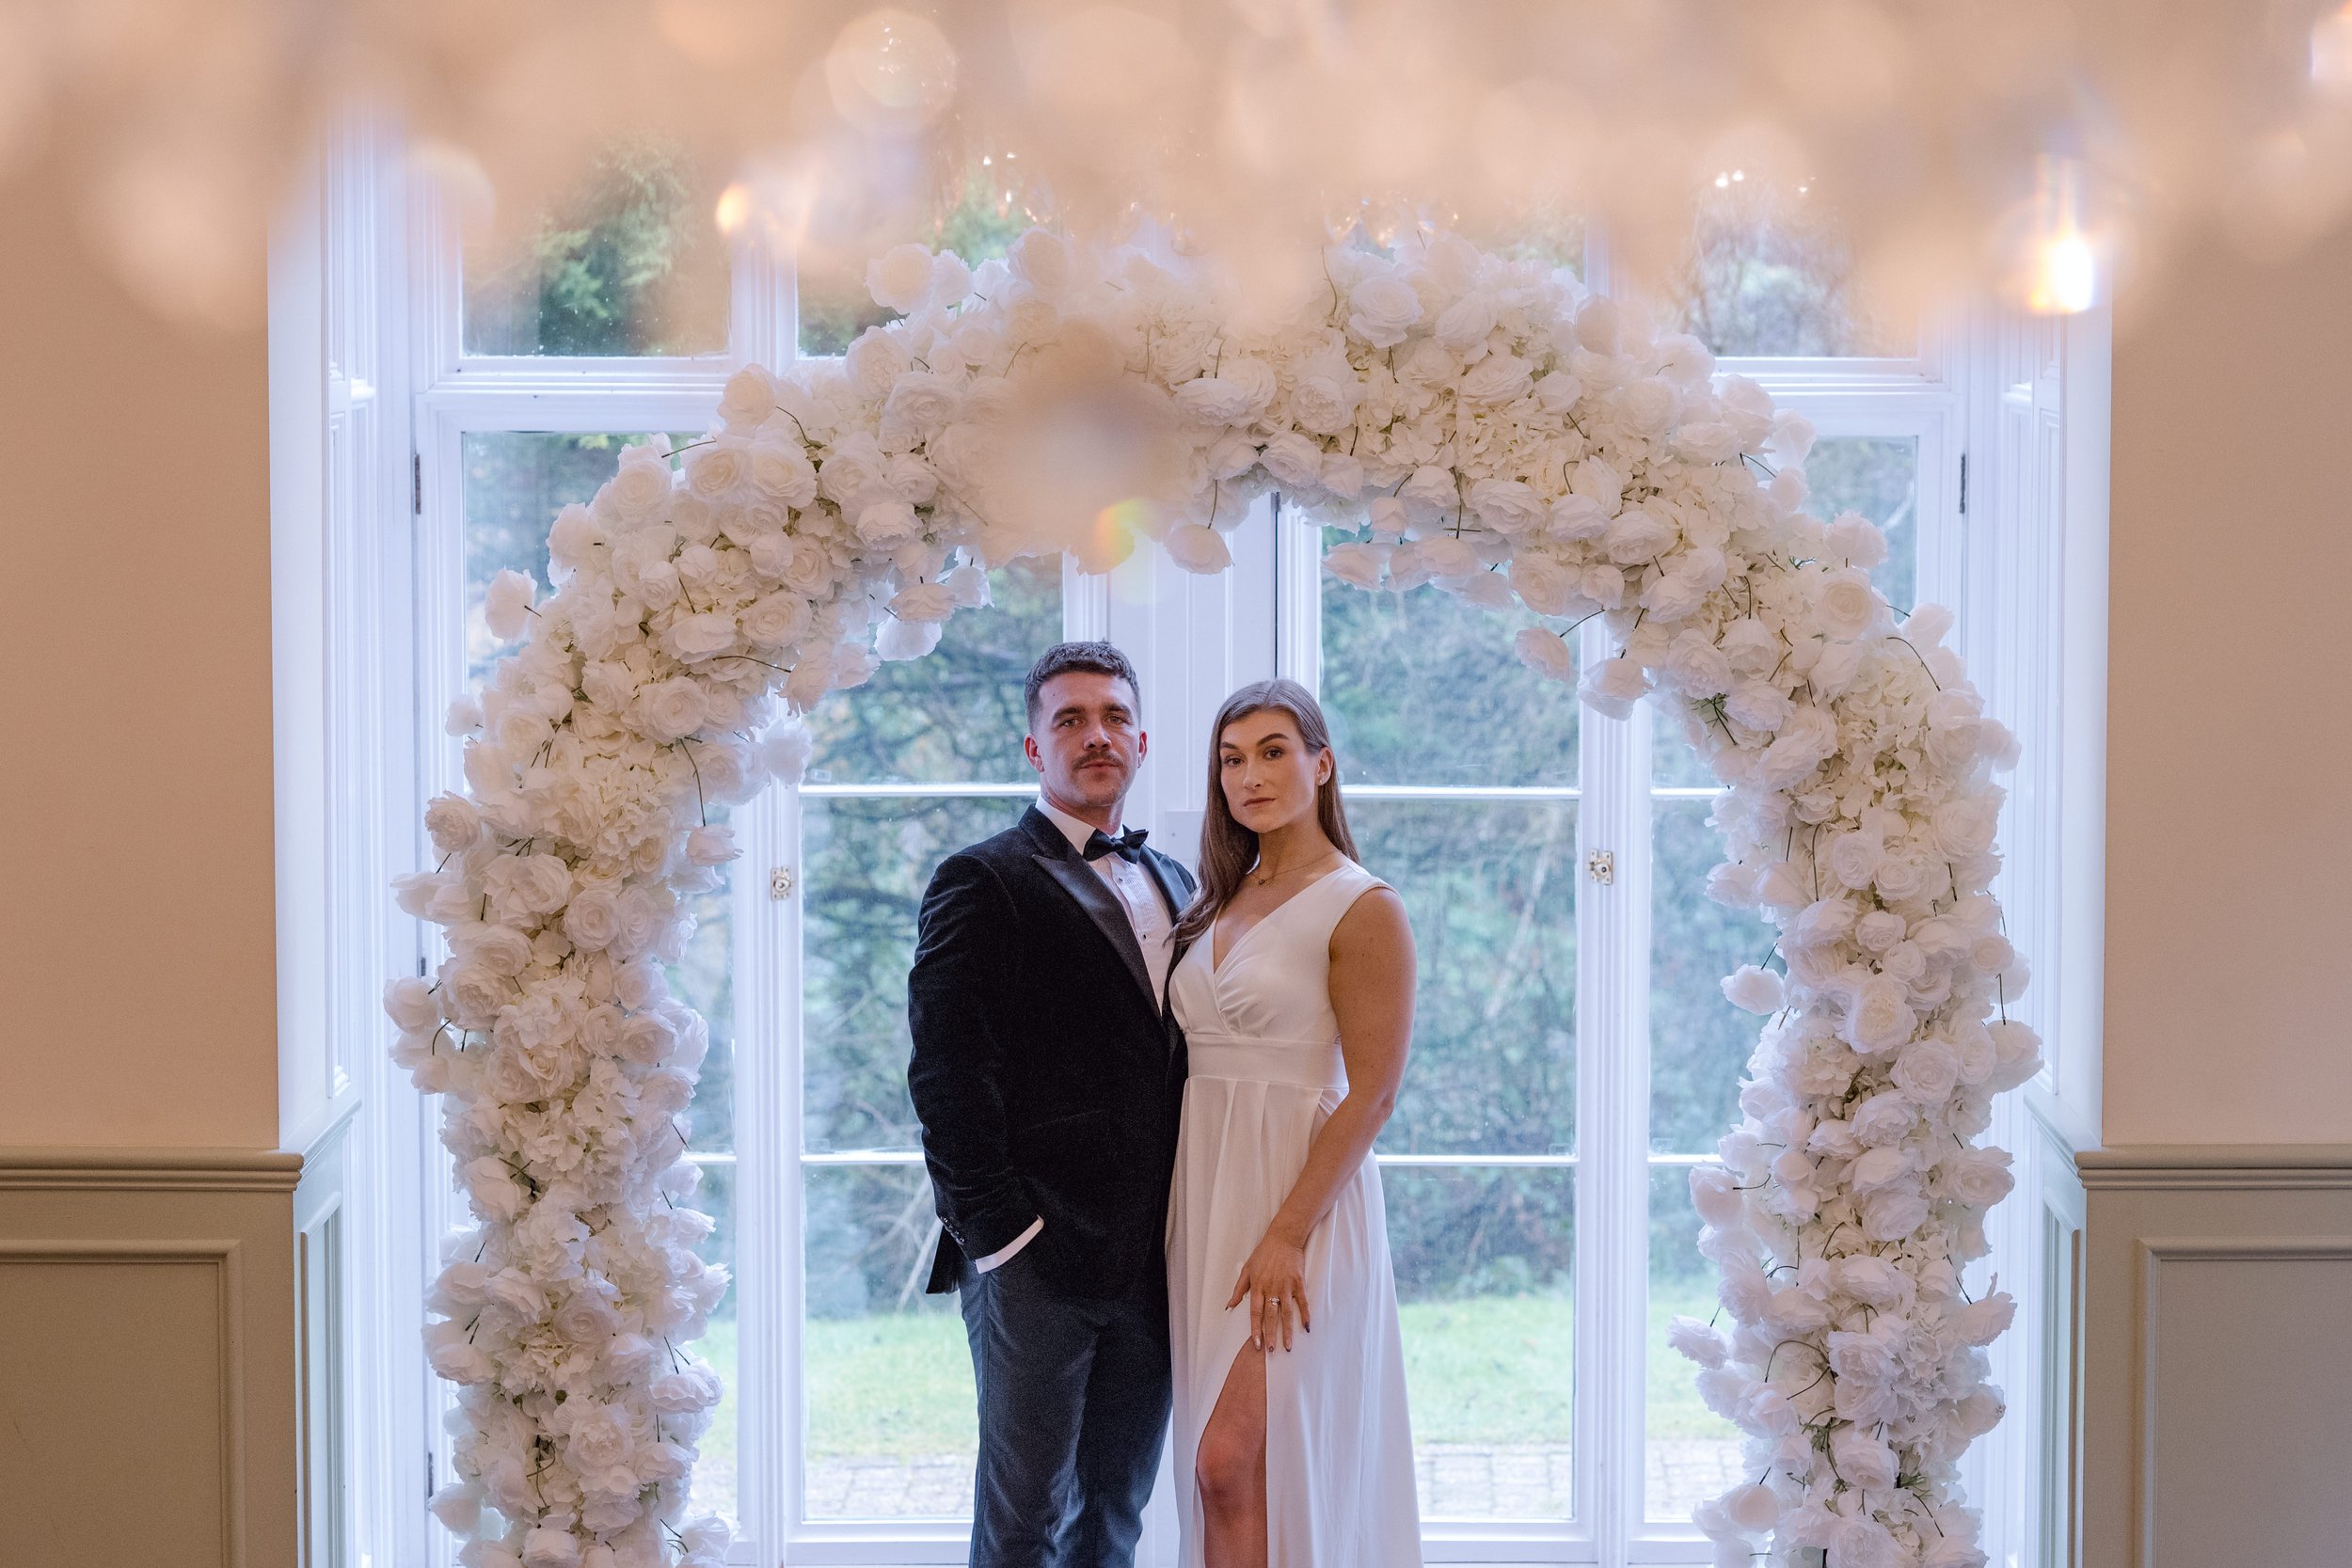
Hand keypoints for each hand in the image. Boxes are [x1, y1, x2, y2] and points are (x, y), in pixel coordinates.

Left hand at [1226, 1226, 1310, 1350]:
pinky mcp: (1299, 1282)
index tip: (1257, 1344)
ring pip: (1287, 1313)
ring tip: (1288, 1346)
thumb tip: (1228, 1306)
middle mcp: (1271, 1288)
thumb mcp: (1247, 1269)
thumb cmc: (1264, 1253)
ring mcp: (1286, 1286)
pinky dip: (1305, 1315)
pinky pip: (1303, 1302)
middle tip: (1271, 1351)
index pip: (1255, 1313)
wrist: (1284, 1237)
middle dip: (1271, 1335)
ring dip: (1287, 1331)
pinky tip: (1306, 1327)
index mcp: (1258, 1286)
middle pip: (1271, 1316)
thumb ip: (1238, 1289)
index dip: (1256, 1329)